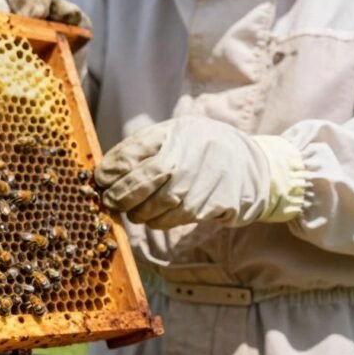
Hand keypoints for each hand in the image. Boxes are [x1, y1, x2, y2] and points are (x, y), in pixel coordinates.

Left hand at [95, 117, 306, 228]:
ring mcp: (199, 182)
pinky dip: (159, 221)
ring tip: (133, 211)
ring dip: (137, 213)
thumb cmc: (203, 148)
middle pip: (139, 182)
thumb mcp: (175, 134)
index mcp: (173, 133)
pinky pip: (173, 218)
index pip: (129, 154)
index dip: (108, 171)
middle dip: (118, 196)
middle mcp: (186, 156)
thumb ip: (143, 148)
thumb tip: (105, 172)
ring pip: (154, 206)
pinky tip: (155, 217)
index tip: (99, 180)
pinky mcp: (210, 205)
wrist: (255, 165)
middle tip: (110, 202)